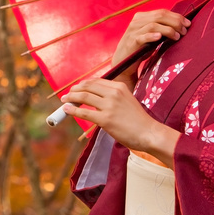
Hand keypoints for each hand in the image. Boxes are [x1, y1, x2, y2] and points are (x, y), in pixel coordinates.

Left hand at [61, 79, 179, 166]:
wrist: (149, 133)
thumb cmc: (139, 120)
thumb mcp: (127, 101)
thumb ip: (113, 97)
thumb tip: (95, 98)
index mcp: (119, 87)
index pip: (96, 81)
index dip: (83, 84)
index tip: (76, 88)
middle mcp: (113, 93)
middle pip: (88, 87)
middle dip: (75, 90)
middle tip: (67, 95)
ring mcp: (109, 106)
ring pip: (84, 97)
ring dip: (71, 98)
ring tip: (64, 101)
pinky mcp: (105, 119)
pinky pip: (84, 112)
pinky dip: (73, 110)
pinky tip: (67, 110)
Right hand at [111, 9, 190, 86]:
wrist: (124, 62)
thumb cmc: (141, 48)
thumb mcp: (151, 35)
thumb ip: (162, 28)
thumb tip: (182, 25)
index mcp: (142, 17)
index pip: (162, 12)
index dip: (177, 16)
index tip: (188, 23)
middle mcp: (136, 21)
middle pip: (159, 16)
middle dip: (175, 22)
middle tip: (184, 31)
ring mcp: (133, 31)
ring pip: (153, 25)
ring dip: (168, 30)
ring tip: (177, 36)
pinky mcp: (131, 42)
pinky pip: (142, 37)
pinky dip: (151, 36)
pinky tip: (159, 37)